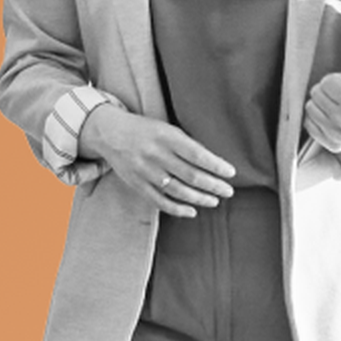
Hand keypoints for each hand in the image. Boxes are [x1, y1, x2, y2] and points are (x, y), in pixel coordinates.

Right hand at [79, 102, 239, 216]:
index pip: (197, 154)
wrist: (109, 133)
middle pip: (191, 175)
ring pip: (178, 190)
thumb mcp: (166, 129)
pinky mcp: (137, 185)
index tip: (231, 173)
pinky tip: (192, 211)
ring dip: (199, 198)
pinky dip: (177, 209)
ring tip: (215, 201)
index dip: (216, 165)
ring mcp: (145, 172)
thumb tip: (211, 163)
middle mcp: (156, 155)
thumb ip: (185, 144)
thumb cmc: (144, 130)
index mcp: (166, 137)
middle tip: (228, 191)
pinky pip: (160, 201)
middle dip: (213, 185)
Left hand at [303, 71, 340, 153]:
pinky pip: (309, 124)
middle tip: (338, 93)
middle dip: (326, 89)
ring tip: (334, 103)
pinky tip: (329, 115)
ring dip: (319, 102)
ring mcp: (338, 136)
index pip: (329, 83)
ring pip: (310, 107)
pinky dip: (316, 117)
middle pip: (317, 94)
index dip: (335, 79)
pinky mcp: (331, 144)